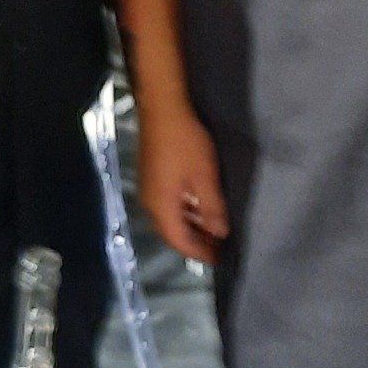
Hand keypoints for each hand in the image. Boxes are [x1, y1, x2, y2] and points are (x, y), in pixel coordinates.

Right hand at [138, 108, 229, 264]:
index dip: (199, 252)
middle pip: (171, 233)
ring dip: (190, 227)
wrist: (162, 108)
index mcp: (161, 207)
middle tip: (218, 247)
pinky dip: (184, 213)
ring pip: (169, 219)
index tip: (218, 259)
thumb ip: (211, 207)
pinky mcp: (151, 178)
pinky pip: (167, 206)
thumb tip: (219, 233)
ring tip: (213, 230)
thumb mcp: (204, 176)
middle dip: (194, 242)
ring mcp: (148, 190)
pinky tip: (199, 207)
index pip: (179, 241)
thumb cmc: (185, 142)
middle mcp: (150, 204)